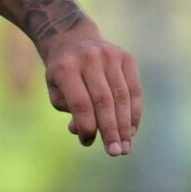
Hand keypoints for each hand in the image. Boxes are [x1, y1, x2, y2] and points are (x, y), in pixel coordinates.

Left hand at [38, 24, 141, 154]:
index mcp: (66, 68)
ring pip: (122, 96)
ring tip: (125, 146)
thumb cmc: (61, 73)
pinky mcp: (127, 58)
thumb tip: (81, 131)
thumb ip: (68, 109)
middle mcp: (90, 60)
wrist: (73, 39)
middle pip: (104, 101)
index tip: (88, 142)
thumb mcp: (55, 89)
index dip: (87, 125)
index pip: (80, 103)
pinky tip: (132, 130)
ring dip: (125, 125)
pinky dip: (134, 112)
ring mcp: (111, 56)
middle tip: (115, 152)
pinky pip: (134, 89)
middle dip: (110, 130)